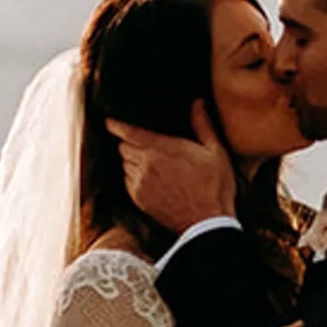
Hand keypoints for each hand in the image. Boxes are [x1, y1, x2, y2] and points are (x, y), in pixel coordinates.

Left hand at [110, 108, 237, 229]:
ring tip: (149, 162)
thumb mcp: (215, 152)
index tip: (110, 121)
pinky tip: (150, 179)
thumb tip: (197, 103)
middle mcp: (146, 164)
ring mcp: (140, 183)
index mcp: (163, 148)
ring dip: (132, 160)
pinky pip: (127, 181)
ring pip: (124, 164)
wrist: (206, 224)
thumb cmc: (214, 187)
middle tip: (140, 143)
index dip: (116, 125)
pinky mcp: (139, 199)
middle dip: (129, 142)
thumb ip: (202, 125)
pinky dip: (133, 177)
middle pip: (123, 146)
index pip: (128, 132)